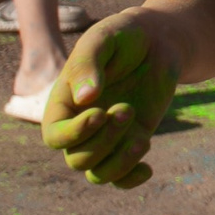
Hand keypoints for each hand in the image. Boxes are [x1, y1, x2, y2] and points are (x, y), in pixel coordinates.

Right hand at [41, 18, 179, 187]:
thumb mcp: (103, 39)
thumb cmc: (123, 36)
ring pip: (98, 173)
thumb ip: (88, 64)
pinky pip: (121, 176)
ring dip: (119, 162)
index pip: (55, 136)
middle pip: (78, 159)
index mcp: (63, 104)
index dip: (75, 133)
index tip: (101, 112)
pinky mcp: (131, 139)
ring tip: (142, 140)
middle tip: (127, 108)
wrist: (158, 40)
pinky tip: (147, 168)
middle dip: (104, 141)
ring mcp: (107, 136)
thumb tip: (84, 99)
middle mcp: (81, 126)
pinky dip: (131, 178)